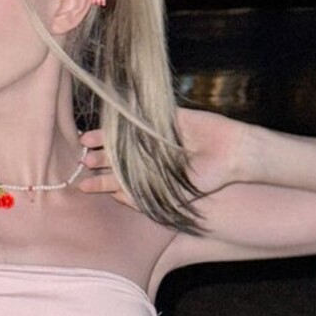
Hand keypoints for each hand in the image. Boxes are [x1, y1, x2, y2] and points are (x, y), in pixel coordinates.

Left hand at [77, 108, 255, 206]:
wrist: (233, 154)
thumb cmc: (207, 179)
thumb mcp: (174, 195)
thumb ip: (144, 197)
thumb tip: (116, 197)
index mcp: (150, 177)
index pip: (119, 180)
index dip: (100, 183)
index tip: (82, 187)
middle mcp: (150, 158)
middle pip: (117, 157)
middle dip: (99, 160)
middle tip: (83, 162)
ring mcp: (156, 137)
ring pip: (122, 138)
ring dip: (104, 139)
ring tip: (86, 141)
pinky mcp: (165, 118)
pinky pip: (140, 118)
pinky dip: (124, 119)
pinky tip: (108, 121)